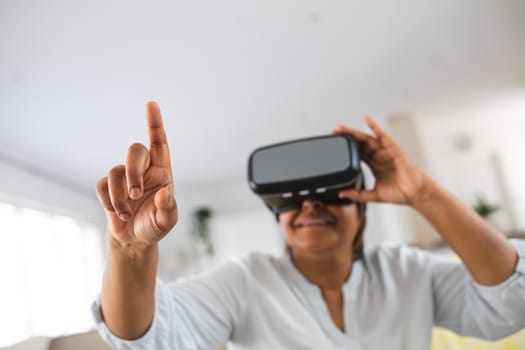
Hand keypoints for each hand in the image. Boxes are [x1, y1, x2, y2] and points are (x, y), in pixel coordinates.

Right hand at [96, 102, 177, 248]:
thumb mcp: (167, 221)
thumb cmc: (154, 226)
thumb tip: (164, 193)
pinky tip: (117, 214)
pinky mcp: (108, 186)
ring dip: (119, 197)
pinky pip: (102, 185)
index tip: (151, 104)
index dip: (155, 123)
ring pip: (115, 172)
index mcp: (162, 170)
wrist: (134, 240)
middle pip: (134, 150)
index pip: (159, 142)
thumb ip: (168, 209)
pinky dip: (108, 201)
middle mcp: (143, 168)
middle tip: (134, 195)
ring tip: (126, 215)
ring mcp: (124, 176)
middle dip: (133, 172)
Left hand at [333, 116, 431, 205]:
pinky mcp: (393, 149)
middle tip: (334, 132)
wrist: (416, 194)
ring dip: (355, 132)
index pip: (358, 153)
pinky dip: (375, 126)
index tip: (334, 145)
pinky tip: (366, 119)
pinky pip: (383, 135)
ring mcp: (385, 152)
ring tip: (342, 128)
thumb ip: (358, 194)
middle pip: (360, 144)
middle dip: (347, 138)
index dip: (346, 148)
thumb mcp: (373, 195)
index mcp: (374, 165)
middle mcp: (379, 156)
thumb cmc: (399, 193)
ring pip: (367, 138)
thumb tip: (343, 194)